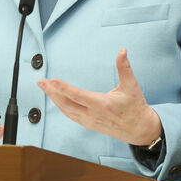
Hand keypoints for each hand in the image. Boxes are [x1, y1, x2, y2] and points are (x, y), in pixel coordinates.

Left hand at [37, 48, 161, 145]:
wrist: (139, 129)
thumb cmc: (135, 107)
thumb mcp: (132, 86)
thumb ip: (125, 67)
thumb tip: (122, 51)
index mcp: (102, 105)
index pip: (78, 96)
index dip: (64, 88)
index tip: (52, 80)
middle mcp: (92, 115)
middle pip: (66, 104)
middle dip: (52, 92)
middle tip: (41, 82)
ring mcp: (89, 121)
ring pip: (66, 110)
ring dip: (54, 99)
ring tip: (45, 87)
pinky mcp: (88, 124)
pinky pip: (70, 115)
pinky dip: (61, 106)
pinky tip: (57, 99)